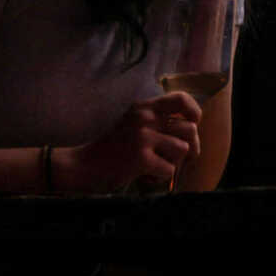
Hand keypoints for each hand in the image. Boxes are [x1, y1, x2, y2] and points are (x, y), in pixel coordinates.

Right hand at [59, 92, 201, 192]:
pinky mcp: (140, 158)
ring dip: (174, 163)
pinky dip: (161, 177)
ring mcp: (142, 138)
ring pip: (183, 149)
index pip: (181, 98)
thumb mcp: (132, 123)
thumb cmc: (112, 148)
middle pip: (190, 129)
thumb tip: (194, 127)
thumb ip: (157, 120)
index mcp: (143, 107)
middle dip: (191, 146)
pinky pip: (169, 169)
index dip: (194, 111)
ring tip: (157, 166)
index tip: (193, 124)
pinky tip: (146, 176)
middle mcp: (144, 118)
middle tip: (181, 158)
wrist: (81, 166)